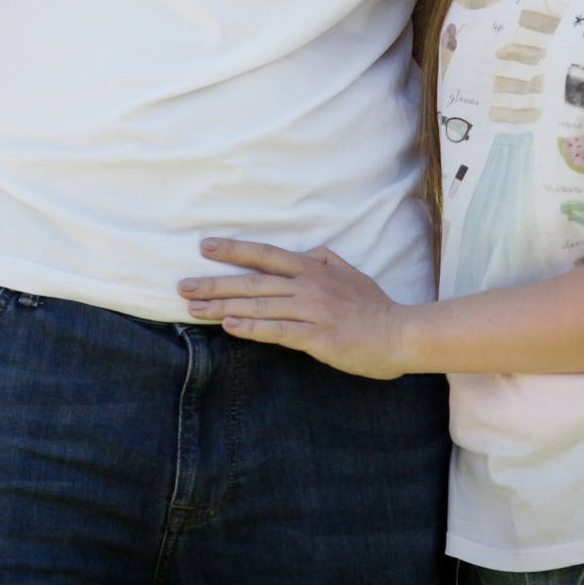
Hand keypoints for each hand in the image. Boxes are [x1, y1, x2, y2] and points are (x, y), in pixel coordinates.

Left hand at [178, 239, 410, 379]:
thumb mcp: (350, 273)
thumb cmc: (374, 305)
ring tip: (193, 308)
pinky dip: (251, 328)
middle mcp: (309, 285)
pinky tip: (229, 328)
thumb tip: (308, 253)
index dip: (234, 250)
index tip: (205, 247)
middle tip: (183, 286)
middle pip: (254, 281)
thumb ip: (325, 261)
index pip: (266, 255)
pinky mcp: (318, 337)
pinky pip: (278, 331)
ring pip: (260, 306)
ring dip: (223, 307)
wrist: (400, 333)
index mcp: (314, 268)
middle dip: (215, 283)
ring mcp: (313, 311)